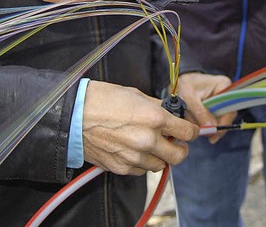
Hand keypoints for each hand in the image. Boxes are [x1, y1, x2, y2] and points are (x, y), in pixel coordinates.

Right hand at [82, 80, 198, 174]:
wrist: (73, 115)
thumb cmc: (103, 100)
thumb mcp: (137, 95)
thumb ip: (158, 107)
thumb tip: (173, 114)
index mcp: (154, 118)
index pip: (187, 132)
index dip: (192, 131)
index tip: (190, 131)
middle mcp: (147, 140)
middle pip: (179, 156)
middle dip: (181, 149)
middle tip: (176, 142)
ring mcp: (134, 156)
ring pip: (160, 165)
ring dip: (160, 156)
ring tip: (151, 144)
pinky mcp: (121, 167)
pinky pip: (141, 171)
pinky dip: (143, 162)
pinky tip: (135, 150)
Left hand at [176, 72, 234, 143]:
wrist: (176, 82)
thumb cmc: (183, 85)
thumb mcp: (189, 98)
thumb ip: (201, 113)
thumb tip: (212, 128)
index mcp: (224, 85)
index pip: (230, 108)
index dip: (224, 123)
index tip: (214, 133)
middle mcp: (225, 93)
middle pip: (225, 116)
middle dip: (212, 125)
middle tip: (203, 134)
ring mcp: (220, 101)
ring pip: (217, 120)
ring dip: (205, 125)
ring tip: (192, 121)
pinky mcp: (214, 107)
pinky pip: (211, 120)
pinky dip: (202, 123)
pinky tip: (193, 121)